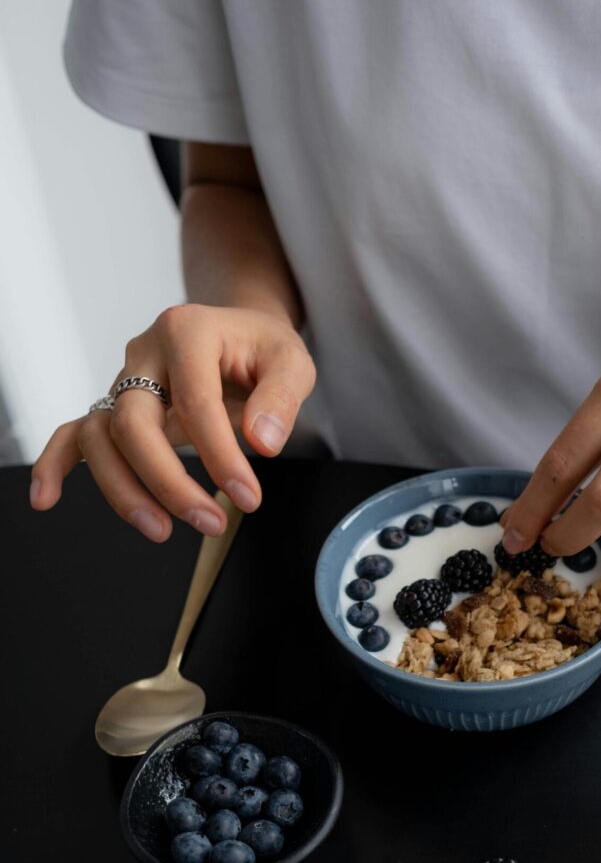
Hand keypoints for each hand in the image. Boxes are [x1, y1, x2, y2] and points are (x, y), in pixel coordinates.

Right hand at [30, 304, 315, 540]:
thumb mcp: (292, 363)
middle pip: (132, 422)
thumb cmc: (263, 349)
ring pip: (99, 436)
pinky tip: (47, 499)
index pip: (194, 402)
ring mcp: (124, 379)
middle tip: (211, 523)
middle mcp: (145, 352)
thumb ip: (280, 398)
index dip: (220, 456)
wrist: (241, 333)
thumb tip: (262, 443)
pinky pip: (75, 433)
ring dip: (124, 489)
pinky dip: (56, 464)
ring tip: (161, 531)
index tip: (248, 497)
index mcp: (187, 332)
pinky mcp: (117, 404)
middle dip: (167, 481)